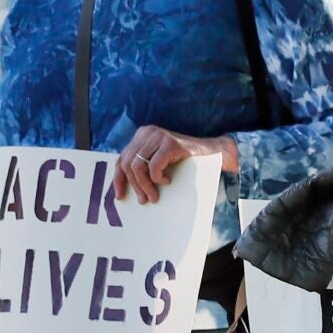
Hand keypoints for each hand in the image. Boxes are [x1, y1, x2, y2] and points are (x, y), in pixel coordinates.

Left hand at [116, 125, 234, 202]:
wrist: (214, 152)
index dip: (119, 179)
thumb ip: (143, 165)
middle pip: (128, 164)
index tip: (120, 196)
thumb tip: (125, 186)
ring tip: (154, 196)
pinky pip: (154, 166)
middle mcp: (147, 133)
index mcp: (142, 135)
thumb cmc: (186, 161)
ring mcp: (159, 136)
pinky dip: (157, 178)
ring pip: (138, 166)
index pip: (121, 159)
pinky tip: (167, 180)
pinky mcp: (170, 143)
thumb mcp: (159, 160)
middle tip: (144, 200)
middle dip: (135, 186)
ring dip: (145, 186)